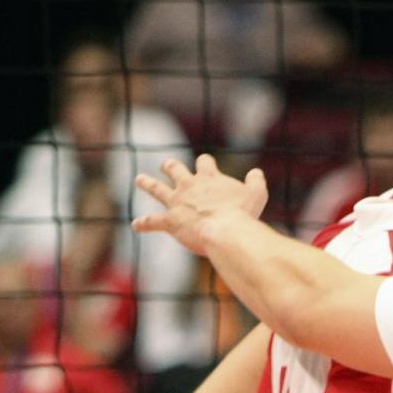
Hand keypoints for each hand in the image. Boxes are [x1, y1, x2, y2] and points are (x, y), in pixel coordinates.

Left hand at [132, 155, 268, 255]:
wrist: (225, 230)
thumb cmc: (243, 214)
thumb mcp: (257, 194)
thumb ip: (256, 181)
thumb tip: (256, 172)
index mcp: (209, 178)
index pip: (204, 162)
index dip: (205, 163)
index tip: (205, 163)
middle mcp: (189, 186)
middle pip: (175, 169)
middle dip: (170, 167)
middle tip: (167, 165)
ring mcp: (176, 202)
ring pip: (157, 188)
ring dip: (147, 183)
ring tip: (140, 180)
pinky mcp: (170, 221)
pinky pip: (152, 221)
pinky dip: (143, 224)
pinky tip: (136, 225)